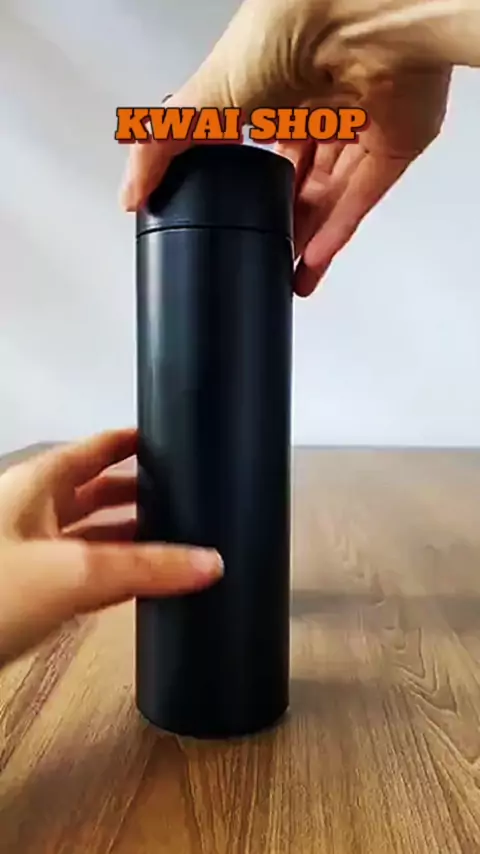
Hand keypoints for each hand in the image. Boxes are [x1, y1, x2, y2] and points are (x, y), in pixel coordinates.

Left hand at [0, 428, 222, 665]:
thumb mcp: (74, 572)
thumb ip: (146, 567)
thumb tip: (210, 562)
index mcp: (40, 484)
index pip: (98, 447)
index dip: (135, 440)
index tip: (175, 439)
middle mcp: (33, 512)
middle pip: (96, 491)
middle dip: (140, 492)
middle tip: (188, 495)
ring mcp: (29, 554)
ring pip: (90, 535)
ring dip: (130, 537)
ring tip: (178, 539)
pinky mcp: (28, 595)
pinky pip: (82, 574)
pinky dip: (114, 574)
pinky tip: (141, 585)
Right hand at [119, 0, 473, 294]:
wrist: (364, 20)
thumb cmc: (291, 29)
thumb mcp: (207, 96)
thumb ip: (165, 143)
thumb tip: (130, 190)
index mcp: (274, 83)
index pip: (257, 144)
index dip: (244, 185)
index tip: (227, 219)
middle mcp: (319, 101)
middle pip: (298, 175)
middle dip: (279, 217)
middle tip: (259, 250)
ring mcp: (361, 123)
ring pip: (330, 193)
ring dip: (306, 237)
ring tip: (283, 271)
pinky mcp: (395, 145)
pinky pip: (361, 199)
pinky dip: (334, 236)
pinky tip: (309, 265)